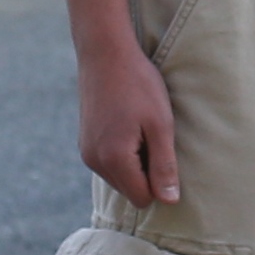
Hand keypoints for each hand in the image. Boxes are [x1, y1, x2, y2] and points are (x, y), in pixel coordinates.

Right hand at [77, 43, 182, 204]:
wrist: (105, 54)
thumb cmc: (139, 86)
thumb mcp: (160, 124)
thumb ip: (164, 165)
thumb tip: (169, 200)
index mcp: (114, 160)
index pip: (142, 198)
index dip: (160, 181)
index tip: (165, 151)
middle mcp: (94, 161)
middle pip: (130, 190)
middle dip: (146, 172)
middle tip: (153, 136)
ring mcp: (87, 152)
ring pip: (120, 177)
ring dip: (136, 162)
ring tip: (141, 128)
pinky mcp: (85, 143)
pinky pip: (110, 163)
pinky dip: (124, 153)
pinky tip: (129, 125)